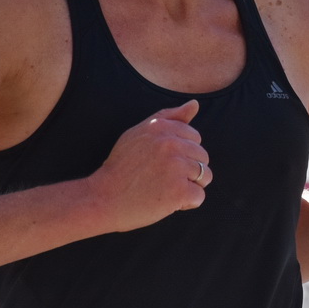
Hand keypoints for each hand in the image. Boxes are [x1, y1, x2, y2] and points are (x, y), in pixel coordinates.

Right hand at [90, 101, 210, 230]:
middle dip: (188, 171)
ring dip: (190, 186)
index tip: (161, 163)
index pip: (195, 137)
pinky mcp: (179, 190)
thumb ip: (169, 117)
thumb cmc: (121, 168)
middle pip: (203, 157)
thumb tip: (195, 103)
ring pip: (205, 176)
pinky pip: (199, 196)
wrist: (102, 199)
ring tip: (166, 189)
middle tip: (161, 179)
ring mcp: (176, 166)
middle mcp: (170, 143)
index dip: (182, 154)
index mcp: (161, 126)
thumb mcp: (139, 133)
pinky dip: (186, 203)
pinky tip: (167, 202)